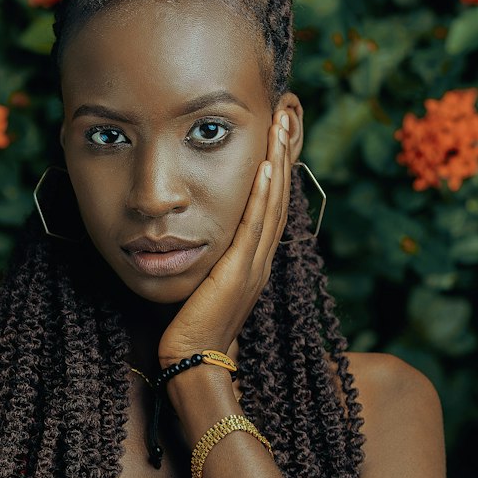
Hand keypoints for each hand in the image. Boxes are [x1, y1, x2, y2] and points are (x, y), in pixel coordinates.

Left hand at [157, 107, 292, 366]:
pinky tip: (265, 167)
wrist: (194, 361)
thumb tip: (192, 237)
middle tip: (288, 116)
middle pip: (278, 198)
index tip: (277, 135)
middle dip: (283, 155)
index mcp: (253, 263)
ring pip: (271, 205)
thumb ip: (205, 260)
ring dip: (278, 164)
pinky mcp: (240, 272)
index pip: (269, 207)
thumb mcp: (201, 285)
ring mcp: (253, 266)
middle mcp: (260, 261)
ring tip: (282, 127)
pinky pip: (255, 227)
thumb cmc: (189, 330)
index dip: (276, 169)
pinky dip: (262, 195)